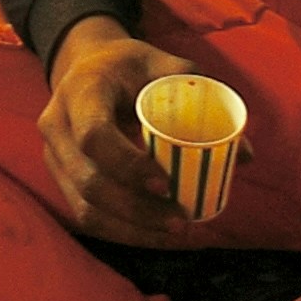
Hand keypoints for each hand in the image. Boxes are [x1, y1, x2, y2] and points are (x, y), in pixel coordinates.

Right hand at [38, 16, 203, 245]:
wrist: (87, 65)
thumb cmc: (130, 67)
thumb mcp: (163, 64)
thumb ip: (203, 97)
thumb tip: (247, 153)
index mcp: (81, 89)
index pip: (93, 135)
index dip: (127, 166)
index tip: (166, 184)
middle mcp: (56, 123)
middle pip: (89, 181)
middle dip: (136, 211)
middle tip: (180, 220)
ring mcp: (53, 154)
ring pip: (84, 207)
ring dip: (130, 229)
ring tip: (172, 233)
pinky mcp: (59, 177)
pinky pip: (85, 215)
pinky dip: (120, 232)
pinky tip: (152, 236)